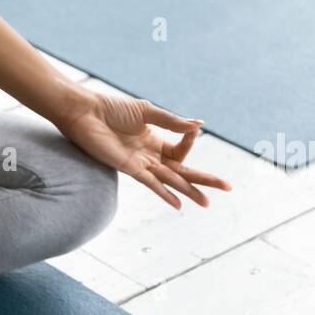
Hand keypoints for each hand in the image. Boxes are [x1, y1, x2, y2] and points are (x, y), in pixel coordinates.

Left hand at [58, 91, 229, 208]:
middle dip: (204, 180)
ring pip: (171, 180)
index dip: (190, 141)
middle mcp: (150, 156)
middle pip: (183, 171)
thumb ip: (172, 121)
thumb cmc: (112, 109)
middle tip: (227, 188)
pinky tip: (177, 204)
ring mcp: (140, 164)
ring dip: (189, 191)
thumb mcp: (147, 112)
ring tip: (208, 202)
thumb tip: (199, 125)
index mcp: (155, 141)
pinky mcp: (128, 168)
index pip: (182, 149)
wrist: (86, 113)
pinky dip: (164, 193)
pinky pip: (150, 183)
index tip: (193, 129)